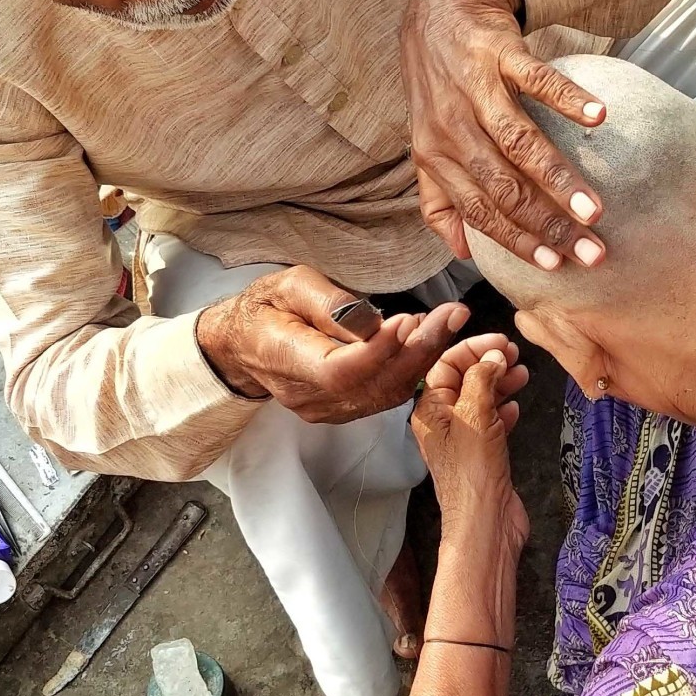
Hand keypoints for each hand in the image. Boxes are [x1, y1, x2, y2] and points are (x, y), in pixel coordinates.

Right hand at [197, 265, 469, 422]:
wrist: (243, 343)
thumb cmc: (267, 305)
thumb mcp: (289, 284)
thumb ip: (330, 302)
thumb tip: (372, 321)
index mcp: (284, 359)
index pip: (339, 369)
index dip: (378, 351)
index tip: (411, 320)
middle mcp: (307, 395)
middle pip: (372, 385)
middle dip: (419, 350)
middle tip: (452, 315)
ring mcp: (325, 409)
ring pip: (385, 394)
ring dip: (423, 360)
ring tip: (447, 322)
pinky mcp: (341, 411)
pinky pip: (383, 397)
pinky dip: (411, 370)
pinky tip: (426, 341)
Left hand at [400, 0, 606, 269]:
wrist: (438, 12)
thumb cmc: (437, 91)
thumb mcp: (426, 148)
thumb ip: (438, 201)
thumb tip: (461, 251)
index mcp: (436, 158)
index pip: (479, 211)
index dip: (517, 241)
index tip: (556, 266)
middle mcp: (451, 128)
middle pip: (503, 186)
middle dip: (548, 225)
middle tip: (591, 251)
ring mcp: (475, 89)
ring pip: (518, 142)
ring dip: (557, 178)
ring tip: (593, 211)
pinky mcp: (498, 51)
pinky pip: (535, 78)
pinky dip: (566, 97)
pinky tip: (597, 117)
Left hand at [411, 335, 529, 548]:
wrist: (486, 522)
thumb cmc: (473, 472)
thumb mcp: (475, 415)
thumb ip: (482, 379)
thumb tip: (492, 356)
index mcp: (429, 410)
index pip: (446, 365)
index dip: (473, 348)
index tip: (500, 342)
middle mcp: (442, 423)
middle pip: (464, 380)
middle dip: (489, 363)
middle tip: (514, 354)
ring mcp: (463, 440)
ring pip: (481, 399)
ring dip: (501, 383)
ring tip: (522, 374)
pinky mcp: (482, 455)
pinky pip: (492, 422)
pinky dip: (505, 410)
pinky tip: (517, 407)